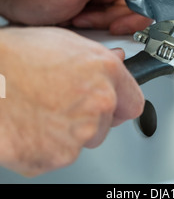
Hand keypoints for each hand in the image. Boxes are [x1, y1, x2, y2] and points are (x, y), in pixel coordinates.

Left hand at [0, 0, 150, 32]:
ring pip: (123, 13)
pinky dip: (97, 25)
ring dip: (103, 22)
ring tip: (80, 17)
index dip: (140, 4)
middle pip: (136, 1)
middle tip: (91, 19)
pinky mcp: (97, 3)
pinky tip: (79, 20)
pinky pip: (110, 20)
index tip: (125, 18)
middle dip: (115, 16)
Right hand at [0, 26, 143, 176]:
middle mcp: (98, 103)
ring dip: (68, 131)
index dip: (120, 102)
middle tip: (63, 101)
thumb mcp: (62, 41)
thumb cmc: (15, 57)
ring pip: (82, 140)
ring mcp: (78, 134)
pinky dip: (46, 146)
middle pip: (107, 123)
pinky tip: (31, 123)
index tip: (113, 103)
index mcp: (104, 71)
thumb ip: (95, 56)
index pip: (133, 101)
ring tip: (41, 108)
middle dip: (90, 116)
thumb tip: (114, 59)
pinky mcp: (56, 157)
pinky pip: (58, 155)